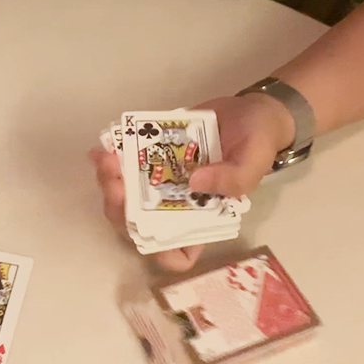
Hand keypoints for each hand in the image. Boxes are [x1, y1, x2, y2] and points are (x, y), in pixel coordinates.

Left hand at [91, 94, 293, 271]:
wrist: (249, 109)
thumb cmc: (258, 143)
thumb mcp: (255, 162)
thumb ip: (232, 179)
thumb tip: (195, 182)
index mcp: (203, 218)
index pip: (178, 254)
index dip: (159, 252)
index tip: (146, 230)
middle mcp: (177, 207)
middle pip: (139, 225)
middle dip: (119, 208)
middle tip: (114, 181)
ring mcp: (161, 185)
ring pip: (125, 198)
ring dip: (109, 183)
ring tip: (106, 159)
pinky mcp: (152, 161)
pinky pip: (125, 169)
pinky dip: (110, 162)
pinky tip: (105, 146)